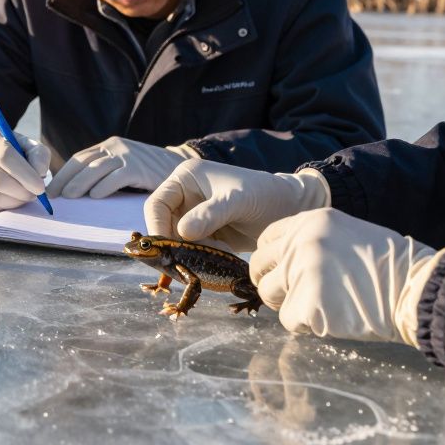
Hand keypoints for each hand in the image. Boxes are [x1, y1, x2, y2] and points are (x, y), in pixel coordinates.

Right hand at [0, 129, 50, 212]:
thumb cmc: (8, 150)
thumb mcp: (25, 144)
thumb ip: (38, 155)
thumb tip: (40, 174)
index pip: (6, 157)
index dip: (25, 175)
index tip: (40, 187)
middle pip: (0, 182)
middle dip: (22, 192)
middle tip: (35, 194)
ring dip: (15, 201)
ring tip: (24, 195)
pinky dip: (5, 206)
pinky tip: (10, 197)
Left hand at [48, 137, 196, 198]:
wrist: (180, 165)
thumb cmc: (148, 171)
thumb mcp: (124, 164)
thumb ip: (104, 172)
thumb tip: (76, 191)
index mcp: (109, 146)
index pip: (80, 159)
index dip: (63, 174)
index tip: (51, 189)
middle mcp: (115, 147)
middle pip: (83, 163)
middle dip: (65, 179)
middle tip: (53, 196)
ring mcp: (127, 156)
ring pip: (96, 170)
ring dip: (79, 184)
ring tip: (68, 197)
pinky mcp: (138, 167)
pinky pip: (116, 177)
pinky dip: (103, 187)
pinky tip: (94, 196)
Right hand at [143, 159, 329, 250]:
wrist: (287, 209)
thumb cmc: (263, 195)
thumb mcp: (237, 202)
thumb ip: (210, 214)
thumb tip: (181, 232)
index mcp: (186, 178)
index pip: (156, 205)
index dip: (157, 228)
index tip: (168, 251)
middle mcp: (185, 195)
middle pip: (162, 226)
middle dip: (172, 246)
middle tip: (185, 266)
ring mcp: (194, 215)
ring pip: (176, 241)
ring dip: (187, 256)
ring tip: (205, 265)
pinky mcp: (204, 233)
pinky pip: (191, 250)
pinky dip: (198, 259)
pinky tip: (214, 264)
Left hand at [250, 208, 444, 344]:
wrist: (416, 288)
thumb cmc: (388, 266)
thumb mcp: (347, 233)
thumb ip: (313, 240)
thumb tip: (283, 259)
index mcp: (311, 220)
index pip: (267, 239)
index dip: (273, 259)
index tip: (283, 271)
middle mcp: (301, 241)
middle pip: (259, 266)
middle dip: (270, 282)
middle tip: (292, 295)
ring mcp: (302, 272)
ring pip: (268, 293)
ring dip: (287, 304)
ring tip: (319, 305)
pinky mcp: (307, 303)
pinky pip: (288, 320)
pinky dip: (305, 325)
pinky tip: (332, 318)